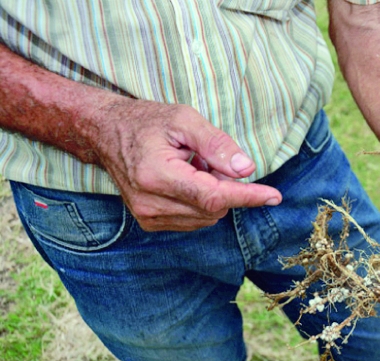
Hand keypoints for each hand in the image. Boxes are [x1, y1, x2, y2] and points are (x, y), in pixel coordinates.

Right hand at [92, 98, 281, 230]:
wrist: (105, 132)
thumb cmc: (146, 121)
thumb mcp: (184, 119)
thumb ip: (217, 145)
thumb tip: (247, 170)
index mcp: (157, 175)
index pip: (213, 196)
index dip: (247, 196)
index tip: (274, 196)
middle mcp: (150, 202)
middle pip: (213, 208)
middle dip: (226, 187)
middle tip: (211, 159)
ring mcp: (148, 216)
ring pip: (206, 217)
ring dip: (212, 195)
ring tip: (192, 167)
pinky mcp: (149, 222)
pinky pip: (193, 220)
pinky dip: (201, 203)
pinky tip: (186, 180)